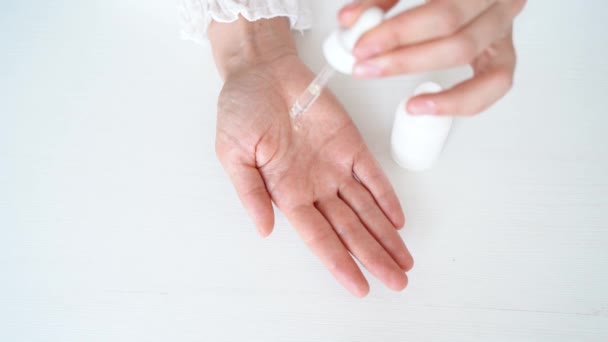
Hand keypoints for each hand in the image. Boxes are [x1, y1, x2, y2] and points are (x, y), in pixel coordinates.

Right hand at [210, 18, 412, 296]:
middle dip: (374, 257)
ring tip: (405, 261)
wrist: (261, 70)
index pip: (318, 237)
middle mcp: (314, 186)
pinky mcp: (349, 143)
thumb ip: (249, 192)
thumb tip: (265, 230)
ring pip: (366, 208)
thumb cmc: (241, 109)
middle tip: (398, 281)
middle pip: (350, 230)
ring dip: (386, 234)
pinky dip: (386, 196)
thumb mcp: (232, 153)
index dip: (339, 263)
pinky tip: (398, 219)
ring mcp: (334, 166)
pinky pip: (372, 174)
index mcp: (285, 193)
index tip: (359, 286)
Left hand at [340, 0, 526, 115]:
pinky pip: (494, 84)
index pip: (442, 14)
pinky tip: (423, 107)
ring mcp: (505, 26)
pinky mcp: (503, 51)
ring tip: (384, 79)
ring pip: (469, 58)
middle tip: (365, 67)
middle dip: (403, 59)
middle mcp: (500, 2)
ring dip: (420, 74)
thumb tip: (349, 21)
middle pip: (455, 40)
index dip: (399, 33)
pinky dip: (458, 101)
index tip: (363, 46)